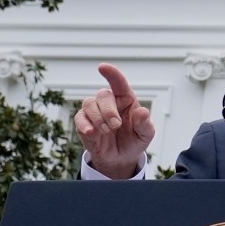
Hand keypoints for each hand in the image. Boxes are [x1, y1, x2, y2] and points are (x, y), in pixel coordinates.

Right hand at [74, 64, 156, 178]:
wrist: (121, 158)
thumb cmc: (134, 140)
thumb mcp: (145, 134)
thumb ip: (144, 124)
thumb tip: (142, 111)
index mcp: (125, 100)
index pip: (119, 83)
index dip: (111, 74)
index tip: (102, 67)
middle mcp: (108, 102)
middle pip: (103, 95)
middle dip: (108, 111)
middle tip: (116, 125)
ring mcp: (95, 111)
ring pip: (89, 103)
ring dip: (98, 118)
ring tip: (107, 131)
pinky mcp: (84, 122)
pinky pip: (79, 117)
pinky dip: (84, 125)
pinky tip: (92, 133)